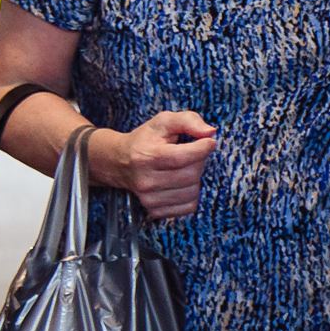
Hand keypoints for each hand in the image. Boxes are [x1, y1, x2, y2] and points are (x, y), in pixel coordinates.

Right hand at [91, 110, 216, 220]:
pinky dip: (191, 195)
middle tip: (192, 154)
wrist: (119, 162)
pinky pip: (189, 206)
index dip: (202, 149)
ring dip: (195, 179)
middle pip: (191, 175)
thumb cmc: (145, 140)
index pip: (182, 157)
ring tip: (183, 168)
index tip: (209, 142)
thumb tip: (210, 132)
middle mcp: (146, 180)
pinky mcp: (155, 210)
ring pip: (192, 192)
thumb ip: (188, 120)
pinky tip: (180, 183)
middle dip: (199, 162)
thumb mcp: (164, 121)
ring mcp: (149, 198)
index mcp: (146, 156)